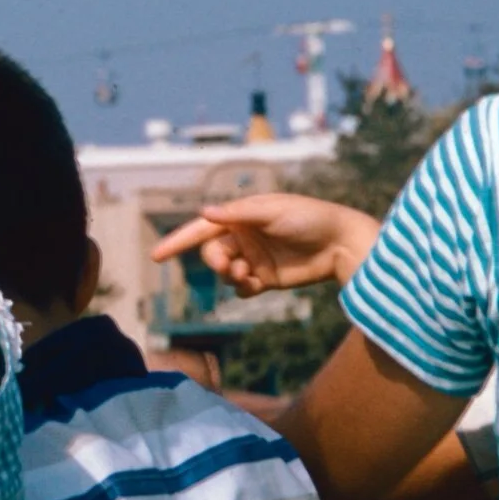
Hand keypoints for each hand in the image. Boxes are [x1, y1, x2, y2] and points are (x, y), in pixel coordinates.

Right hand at [150, 194, 380, 295]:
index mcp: (241, 216)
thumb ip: (238, 213)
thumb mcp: (273, 211)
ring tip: (249, 276)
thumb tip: (205, 212)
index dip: (178, 241)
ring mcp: (254, 258)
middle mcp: (244, 236)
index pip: (202, 228)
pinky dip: (243, 289)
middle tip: (230, 267)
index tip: (156, 256)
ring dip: (230, 277)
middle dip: (215, 262)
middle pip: (211, 254)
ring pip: (225, 274)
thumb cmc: (310, 218)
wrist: (342, 243)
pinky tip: (256, 284)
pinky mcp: (266, 278)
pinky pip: (242, 289)